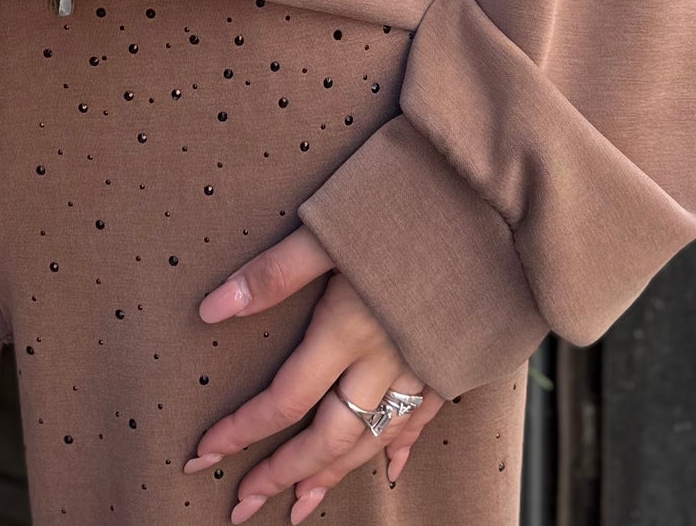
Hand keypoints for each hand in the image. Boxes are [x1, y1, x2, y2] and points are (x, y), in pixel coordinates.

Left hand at [182, 228, 436, 520]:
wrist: (492, 199)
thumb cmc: (406, 199)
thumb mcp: (330, 226)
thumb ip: (273, 273)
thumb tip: (209, 310)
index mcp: (347, 329)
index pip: (284, 400)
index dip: (241, 431)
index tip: (203, 455)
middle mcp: (384, 360)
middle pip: (327, 436)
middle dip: (283, 474)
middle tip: (244, 504)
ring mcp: (422, 365)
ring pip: (373, 439)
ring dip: (334, 474)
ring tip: (301, 503)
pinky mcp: (453, 359)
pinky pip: (423, 419)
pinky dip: (401, 447)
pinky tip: (388, 469)